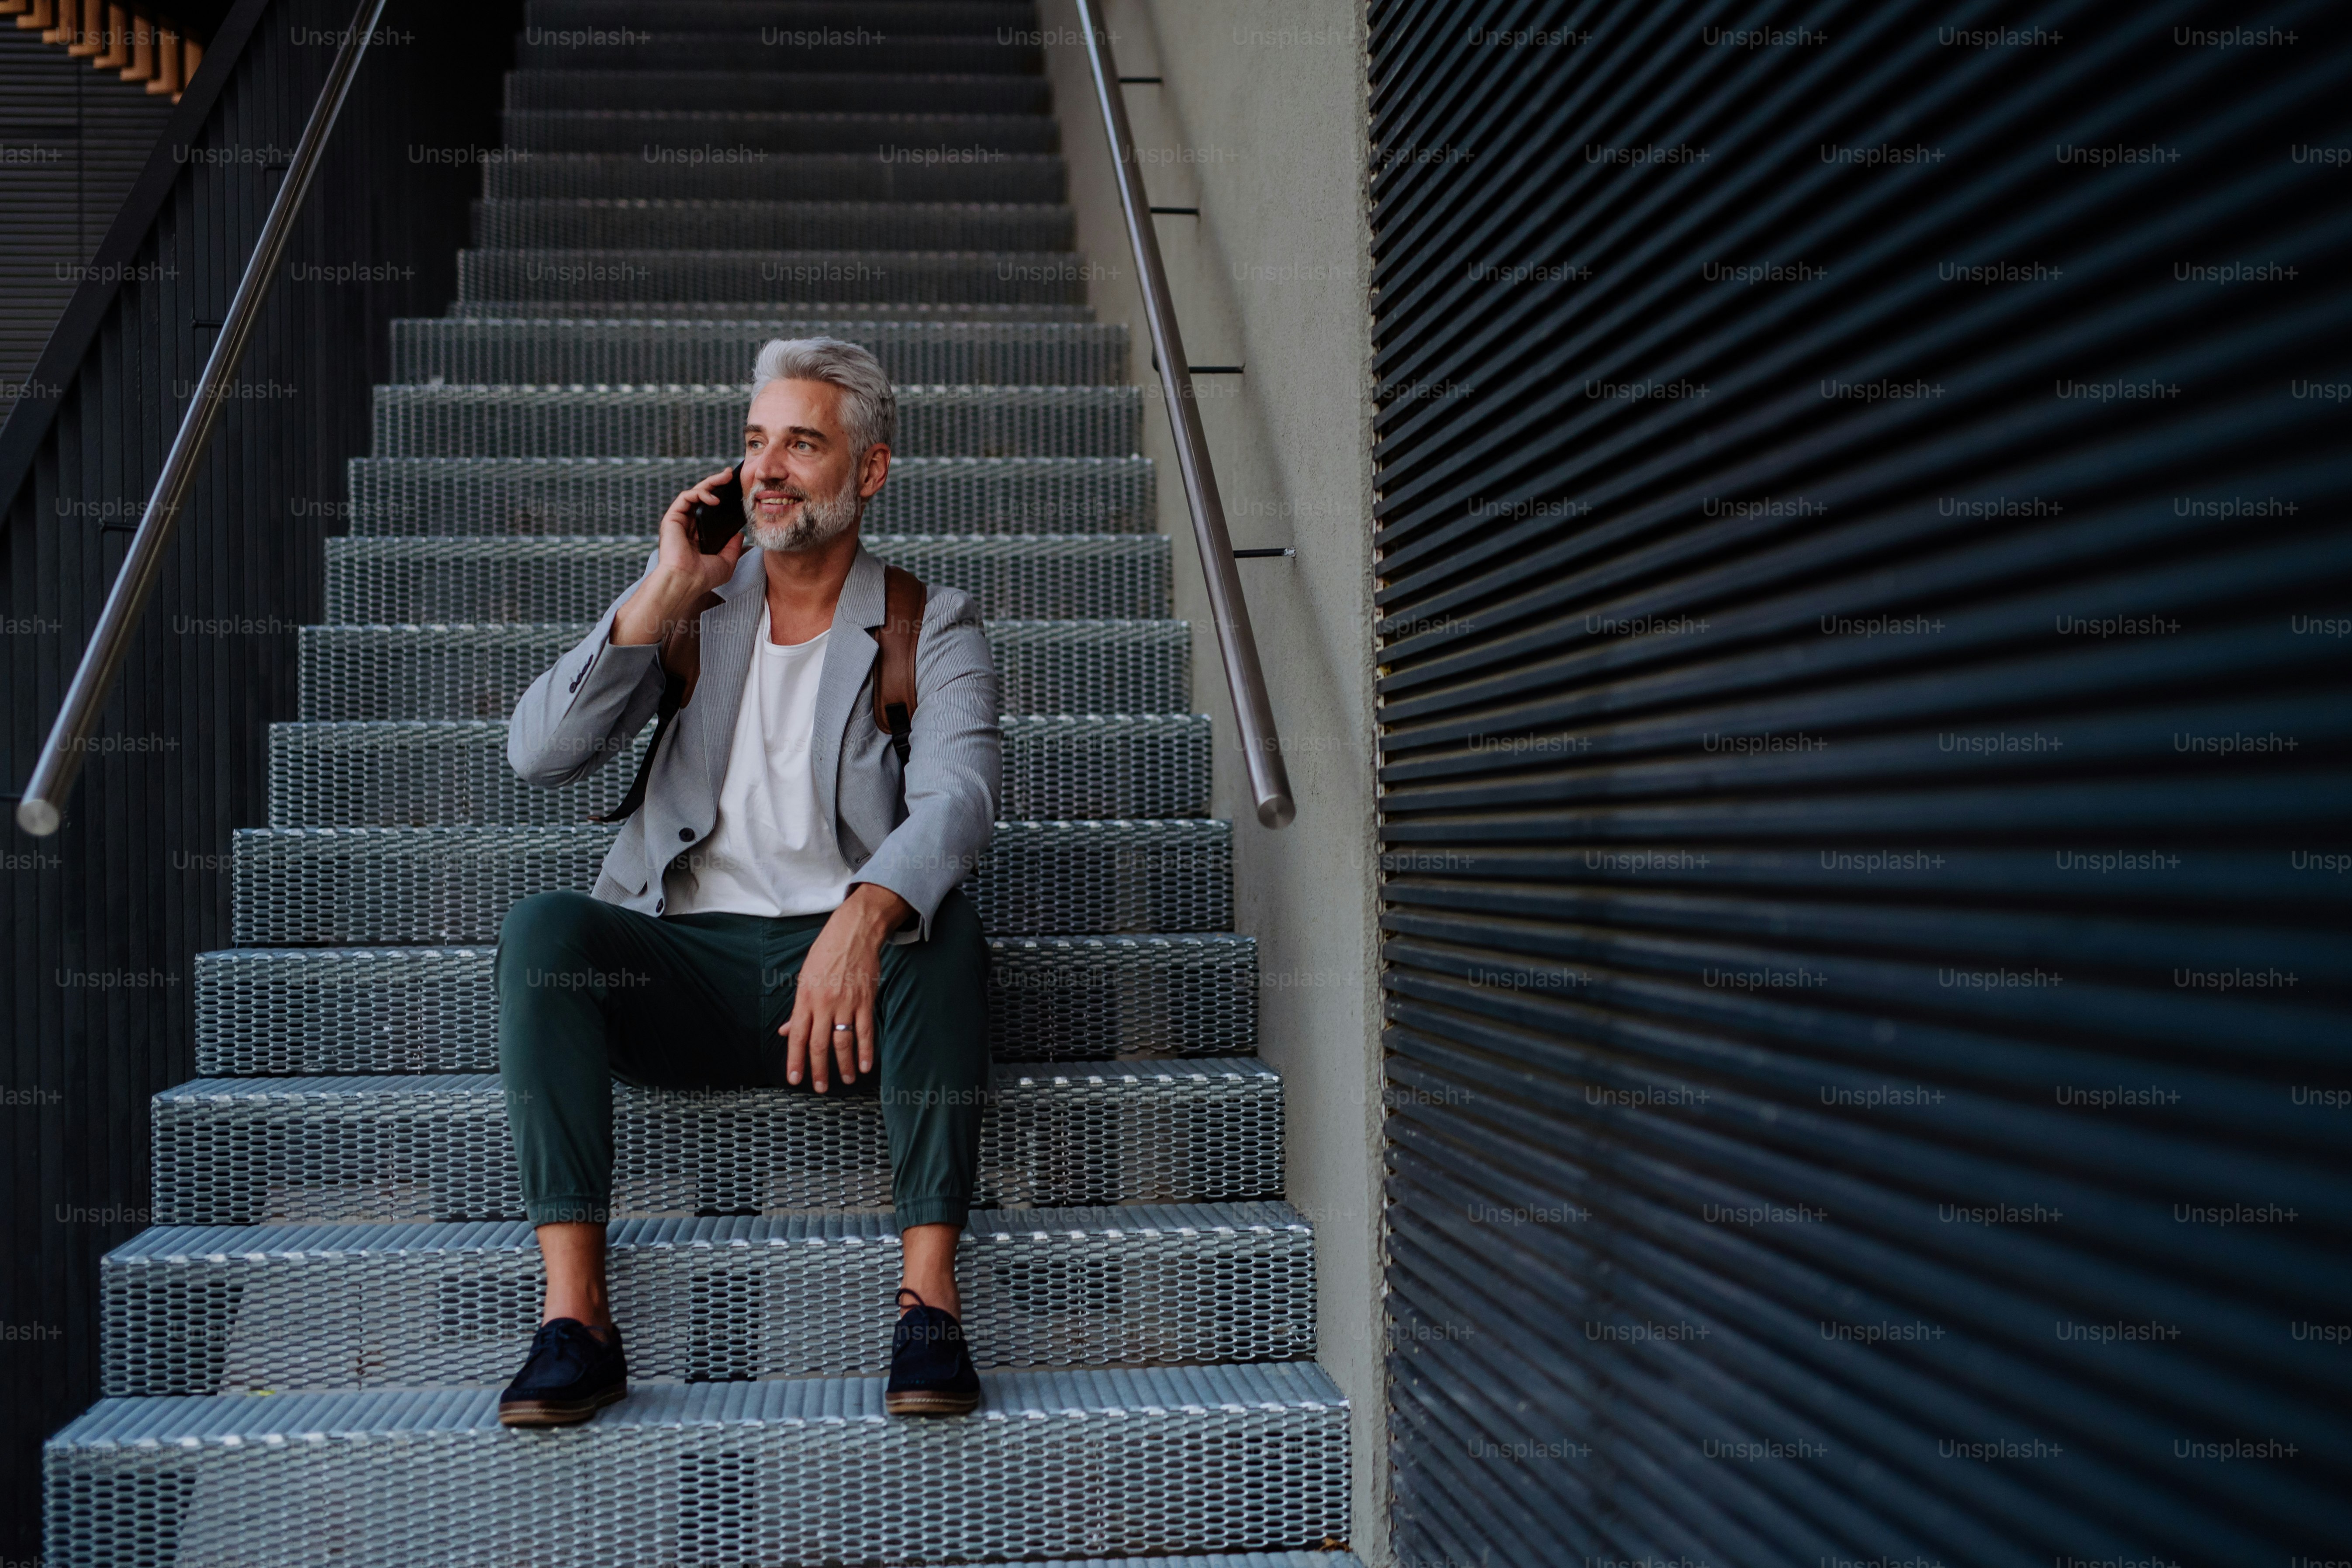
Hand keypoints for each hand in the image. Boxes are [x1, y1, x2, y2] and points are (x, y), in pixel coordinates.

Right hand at [611, 469, 744, 645]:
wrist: (686, 581)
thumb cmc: (703, 577)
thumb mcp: (726, 562)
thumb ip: (733, 547)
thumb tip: (739, 533)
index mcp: (699, 536)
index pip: (711, 511)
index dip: (722, 498)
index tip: (736, 491)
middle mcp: (688, 527)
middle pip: (703, 498)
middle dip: (716, 483)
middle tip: (730, 474)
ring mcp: (679, 521)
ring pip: (694, 493)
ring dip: (710, 483)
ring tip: (725, 478)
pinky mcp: (672, 518)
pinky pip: (685, 497)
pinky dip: (700, 493)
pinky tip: (714, 498)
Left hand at [783, 883, 912, 1090]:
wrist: (854, 932)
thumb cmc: (826, 953)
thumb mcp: (805, 978)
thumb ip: (798, 1009)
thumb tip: (788, 1031)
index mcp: (805, 999)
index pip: (798, 1036)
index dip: (796, 1060)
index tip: (795, 1079)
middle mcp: (824, 1004)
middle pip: (820, 1044)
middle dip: (819, 1069)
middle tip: (819, 1087)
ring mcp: (846, 1003)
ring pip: (843, 1042)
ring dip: (844, 1065)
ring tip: (845, 1079)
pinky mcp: (865, 1000)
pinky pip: (865, 1031)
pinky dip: (866, 1050)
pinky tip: (866, 1065)